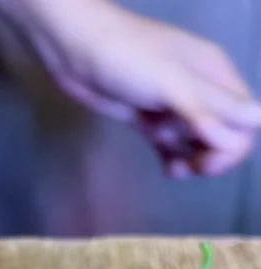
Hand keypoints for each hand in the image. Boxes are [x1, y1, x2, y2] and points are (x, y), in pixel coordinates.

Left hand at [0, 0, 260, 176]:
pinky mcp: (150, 119)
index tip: (207, 162)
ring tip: (173, 165)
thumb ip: (210, 108)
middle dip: (213, 156)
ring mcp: (174, 106)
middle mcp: (199, 90)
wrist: (74, 51)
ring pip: (199, 144)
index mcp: (214, 74)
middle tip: (190, 166)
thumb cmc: (125, 57)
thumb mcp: (173, 83)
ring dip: (192, 160)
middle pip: (225, 135)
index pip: (245, 120)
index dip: (233, 147)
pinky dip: (175, 160)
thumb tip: (256, 123)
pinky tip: (167, 169)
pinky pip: (174, 147)